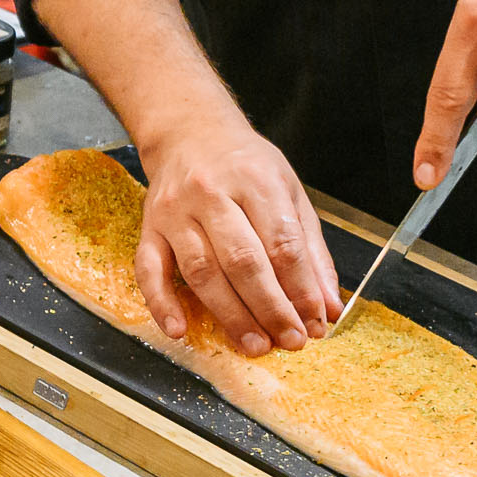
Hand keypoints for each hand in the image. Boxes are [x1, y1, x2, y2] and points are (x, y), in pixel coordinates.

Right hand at [128, 101, 339, 356]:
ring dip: (229, 314)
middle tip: (289, 341)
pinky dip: (161, 303)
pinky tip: (179, 330)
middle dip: (270, 308)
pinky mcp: (149, 226)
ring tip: (253, 345)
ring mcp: (176, 211)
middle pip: (243, 261)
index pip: (283, 244)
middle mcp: (212, 194)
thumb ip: (310, 250)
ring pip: (202, 270)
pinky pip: (149, 269)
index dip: (301, 289)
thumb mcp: (289, 191)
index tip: (314, 322)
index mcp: (256, 181)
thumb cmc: (245, 166)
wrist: (189, 131)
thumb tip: (327, 307)